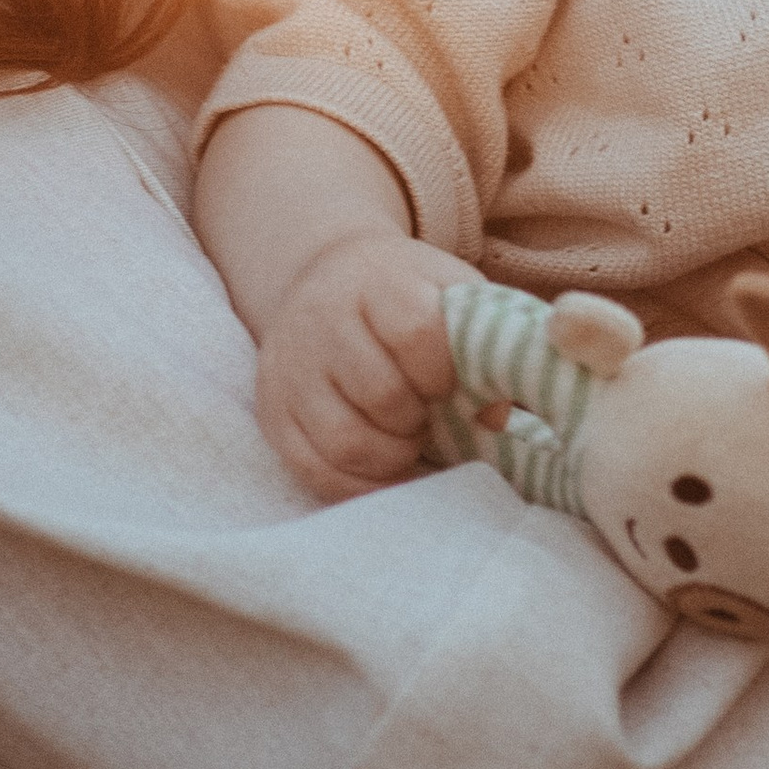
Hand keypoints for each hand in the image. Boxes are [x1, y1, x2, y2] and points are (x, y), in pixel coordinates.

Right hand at [256, 231, 480, 499]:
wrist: (329, 282)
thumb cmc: (408, 298)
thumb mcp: (452, 294)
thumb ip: (487, 343)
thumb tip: (496, 417)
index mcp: (377, 281)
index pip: (414, 332)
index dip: (442, 373)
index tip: (449, 383)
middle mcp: (322, 319)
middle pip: (381, 394)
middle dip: (420, 420)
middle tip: (429, 417)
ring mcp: (290, 369)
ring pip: (346, 441)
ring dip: (393, 458)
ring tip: (408, 441)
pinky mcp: (271, 412)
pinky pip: (313, 471)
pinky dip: (360, 486)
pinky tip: (387, 472)